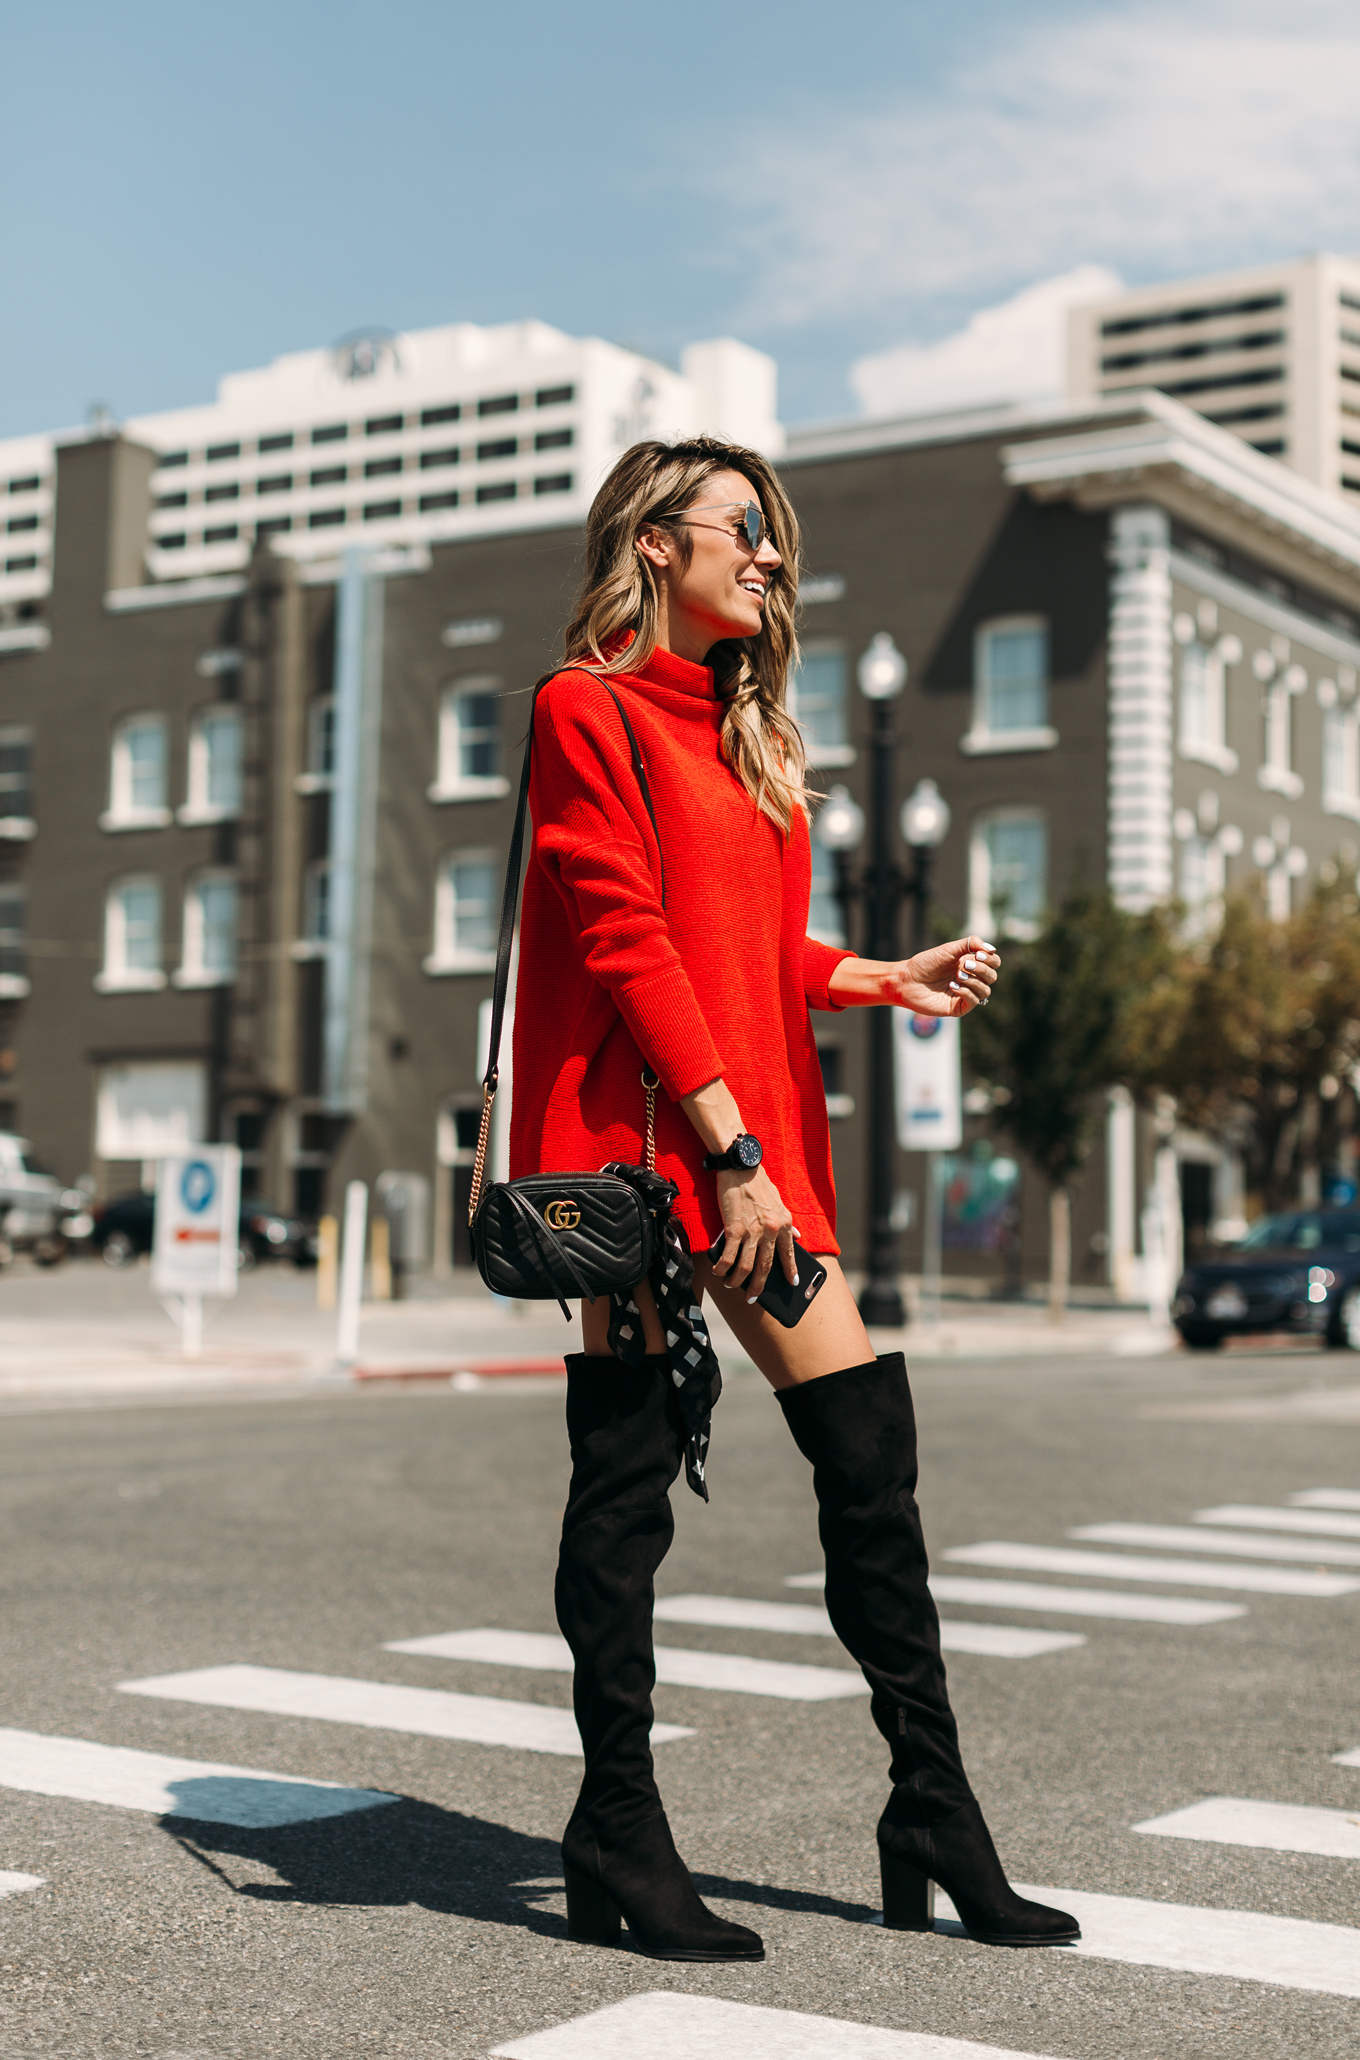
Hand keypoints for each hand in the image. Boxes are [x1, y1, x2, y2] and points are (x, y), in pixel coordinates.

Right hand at [710, 1164, 797, 1302]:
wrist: (740, 1166)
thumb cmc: (757, 1182)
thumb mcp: (779, 1202)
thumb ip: (788, 1222)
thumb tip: (798, 1236)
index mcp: (785, 1223)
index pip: (789, 1253)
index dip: (791, 1270)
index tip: (792, 1283)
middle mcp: (772, 1230)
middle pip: (766, 1267)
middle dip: (759, 1286)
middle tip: (754, 1297)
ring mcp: (753, 1231)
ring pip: (746, 1267)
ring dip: (738, 1281)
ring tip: (732, 1285)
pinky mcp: (734, 1229)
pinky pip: (728, 1257)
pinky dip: (722, 1268)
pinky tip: (718, 1272)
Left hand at [885, 936, 998, 1016]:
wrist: (908, 979)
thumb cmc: (926, 963)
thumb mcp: (949, 949)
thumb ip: (971, 944)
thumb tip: (992, 949)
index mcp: (970, 964)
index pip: (994, 963)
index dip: (991, 959)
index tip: (978, 954)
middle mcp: (971, 979)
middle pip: (992, 976)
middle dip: (981, 969)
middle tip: (965, 965)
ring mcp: (965, 994)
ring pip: (986, 990)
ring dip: (974, 981)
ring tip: (957, 976)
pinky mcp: (958, 1007)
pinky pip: (974, 1002)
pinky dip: (967, 992)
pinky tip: (953, 986)